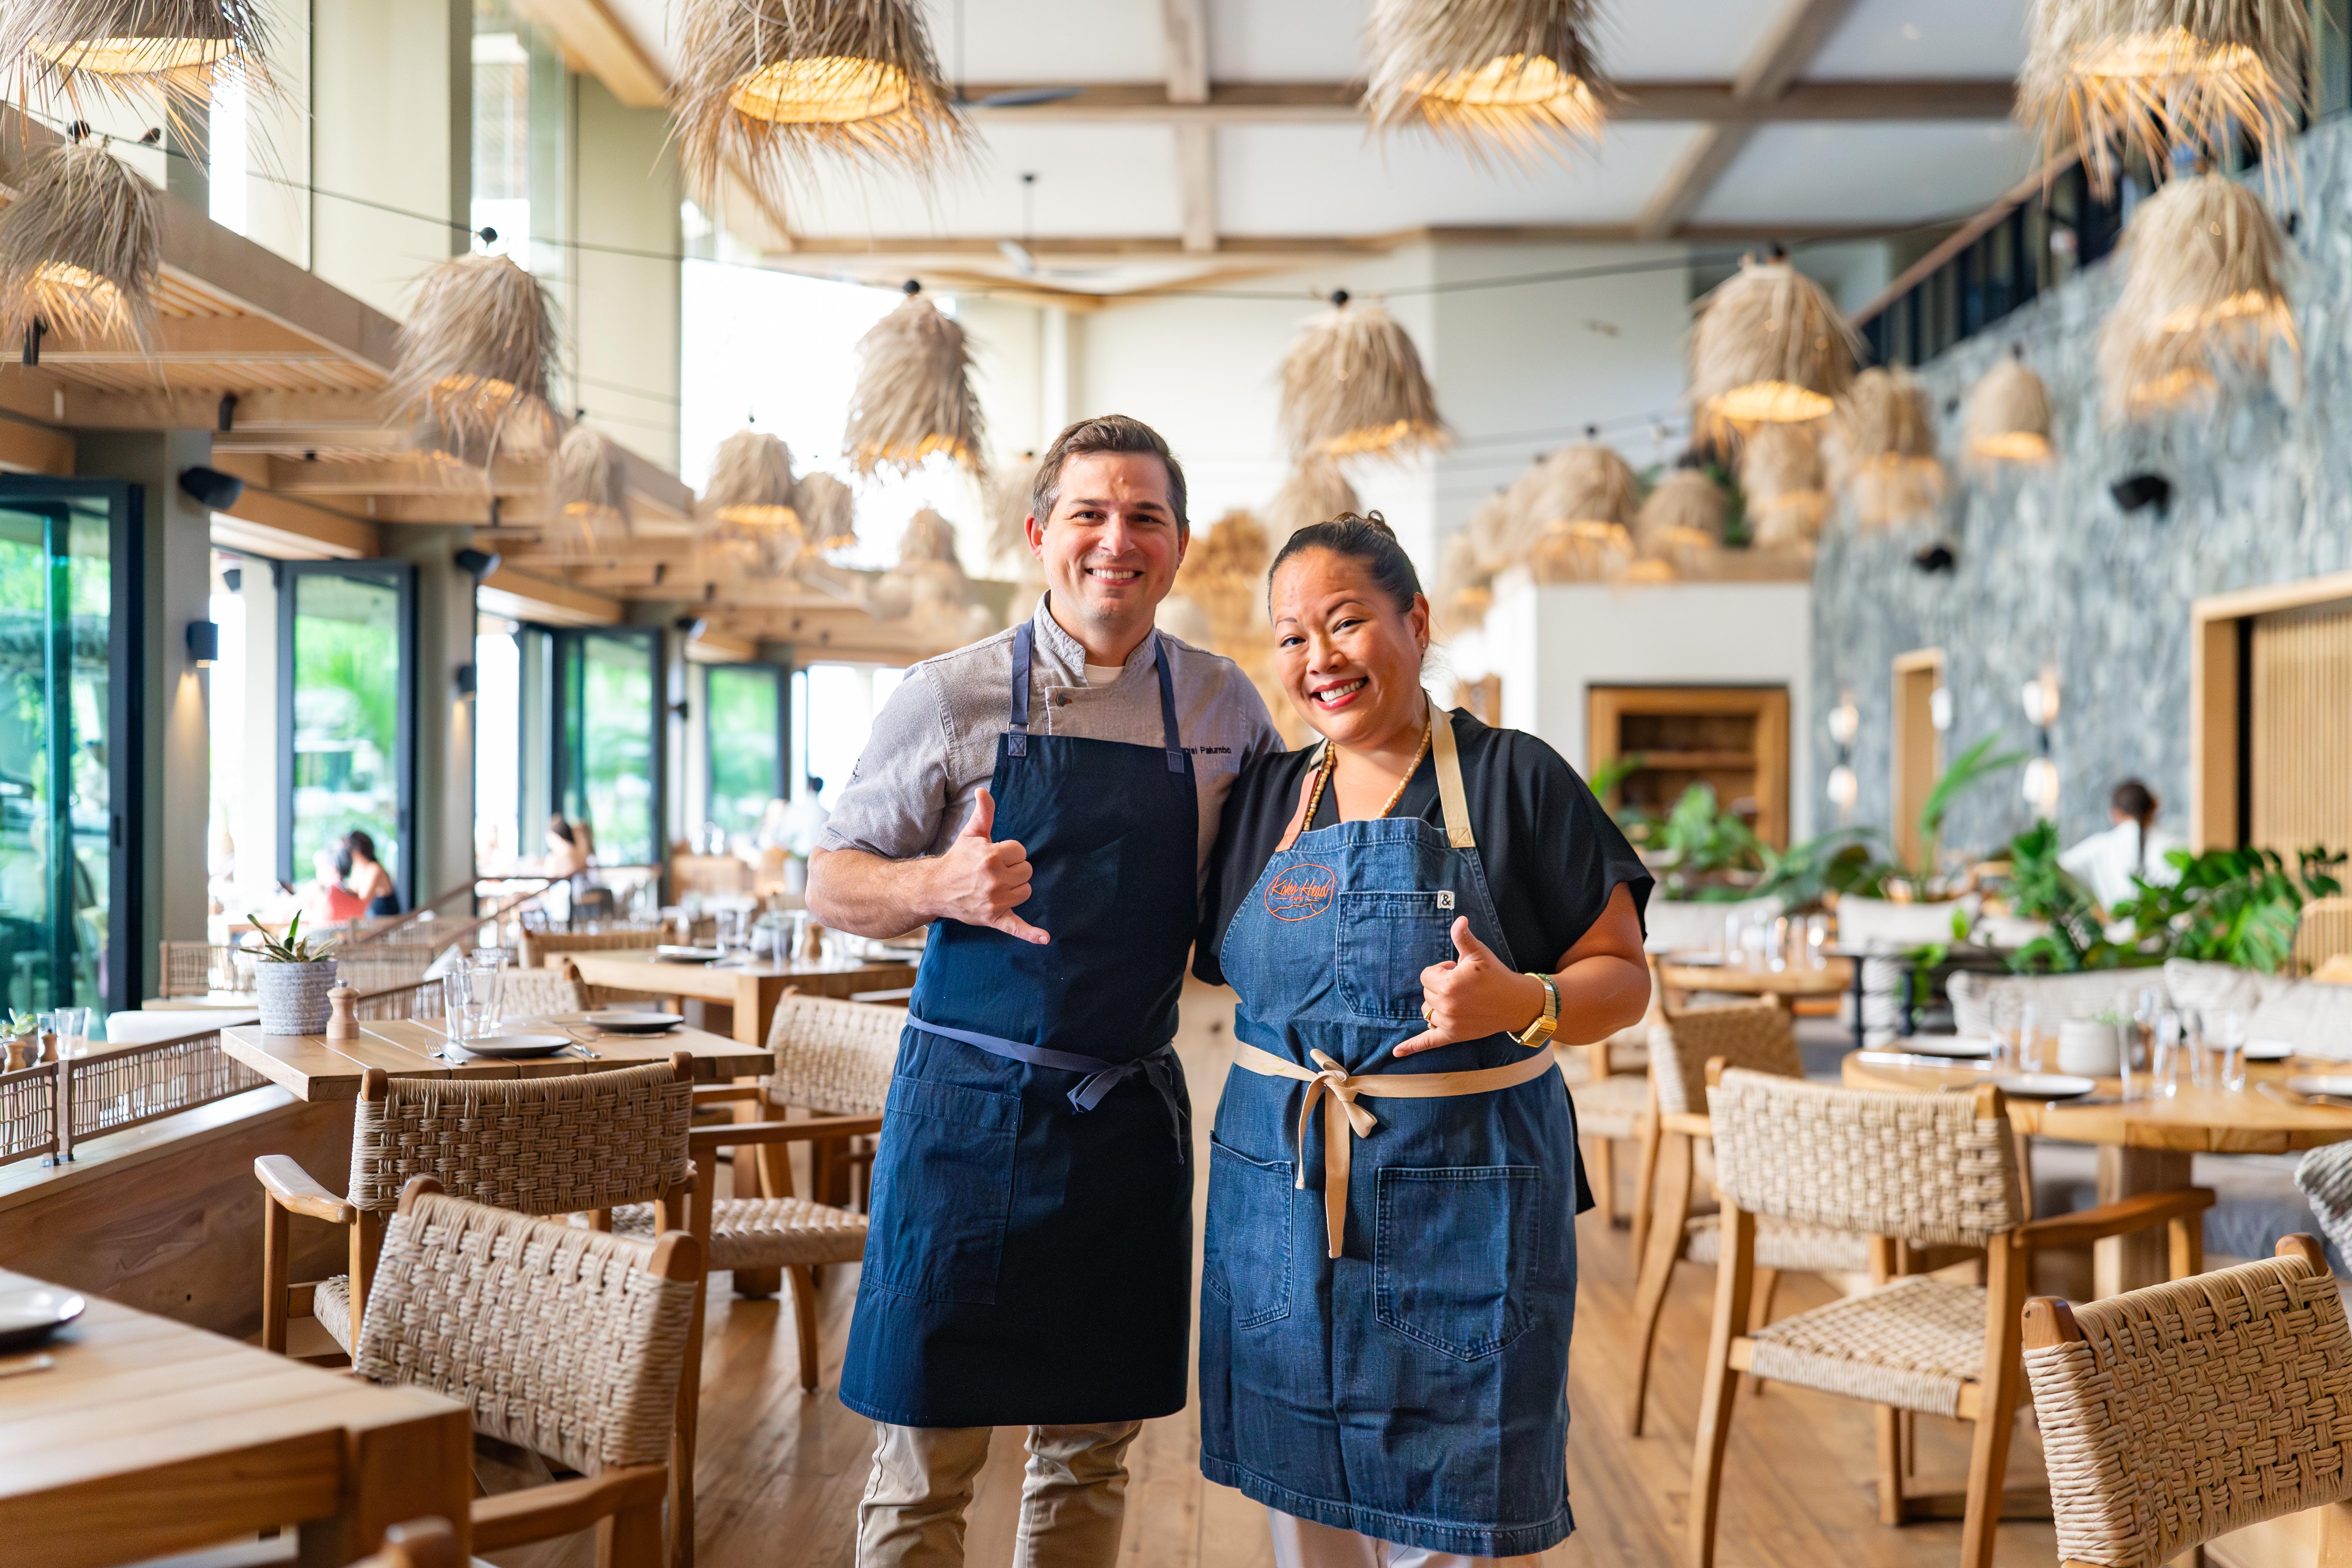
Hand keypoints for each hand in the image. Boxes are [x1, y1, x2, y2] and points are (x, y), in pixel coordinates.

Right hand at [926, 788, 1048, 943]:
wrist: (936, 889)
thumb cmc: (957, 860)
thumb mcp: (970, 834)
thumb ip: (983, 813)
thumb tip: (984, 791)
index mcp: (990, 856)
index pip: (1020, 851)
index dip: (1009, 852)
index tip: (995, 856)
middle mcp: (993, 879)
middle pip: (1027, 871)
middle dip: (1014, 870)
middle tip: (995, 872)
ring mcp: (994, 900)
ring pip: (1026, 891)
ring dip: (1016, 888)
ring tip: (997, 886)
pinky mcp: (993, 918)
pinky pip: (1016, 927)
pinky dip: (1031, 934)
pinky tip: (1045, 938)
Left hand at [1394, 918, 1544, 1057]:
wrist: (1516, 1003)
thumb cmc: (1496, 975)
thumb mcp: (1478, 954)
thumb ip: (1462, 937)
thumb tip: (1459, 919)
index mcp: (1449, 984)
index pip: (1426, 975)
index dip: (1442, 971)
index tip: (1459, 971)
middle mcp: (1447, 1006)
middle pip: (1426, 993)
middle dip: (1441, 986)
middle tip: (1464, 985)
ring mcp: (1449, 1023)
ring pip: (1427, 1012)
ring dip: (1437, 1005)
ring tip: (1459, 1000)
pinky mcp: (1453, 1036)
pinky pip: (1427, 1042)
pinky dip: (1411, 1047)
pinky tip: (1396, 1052)